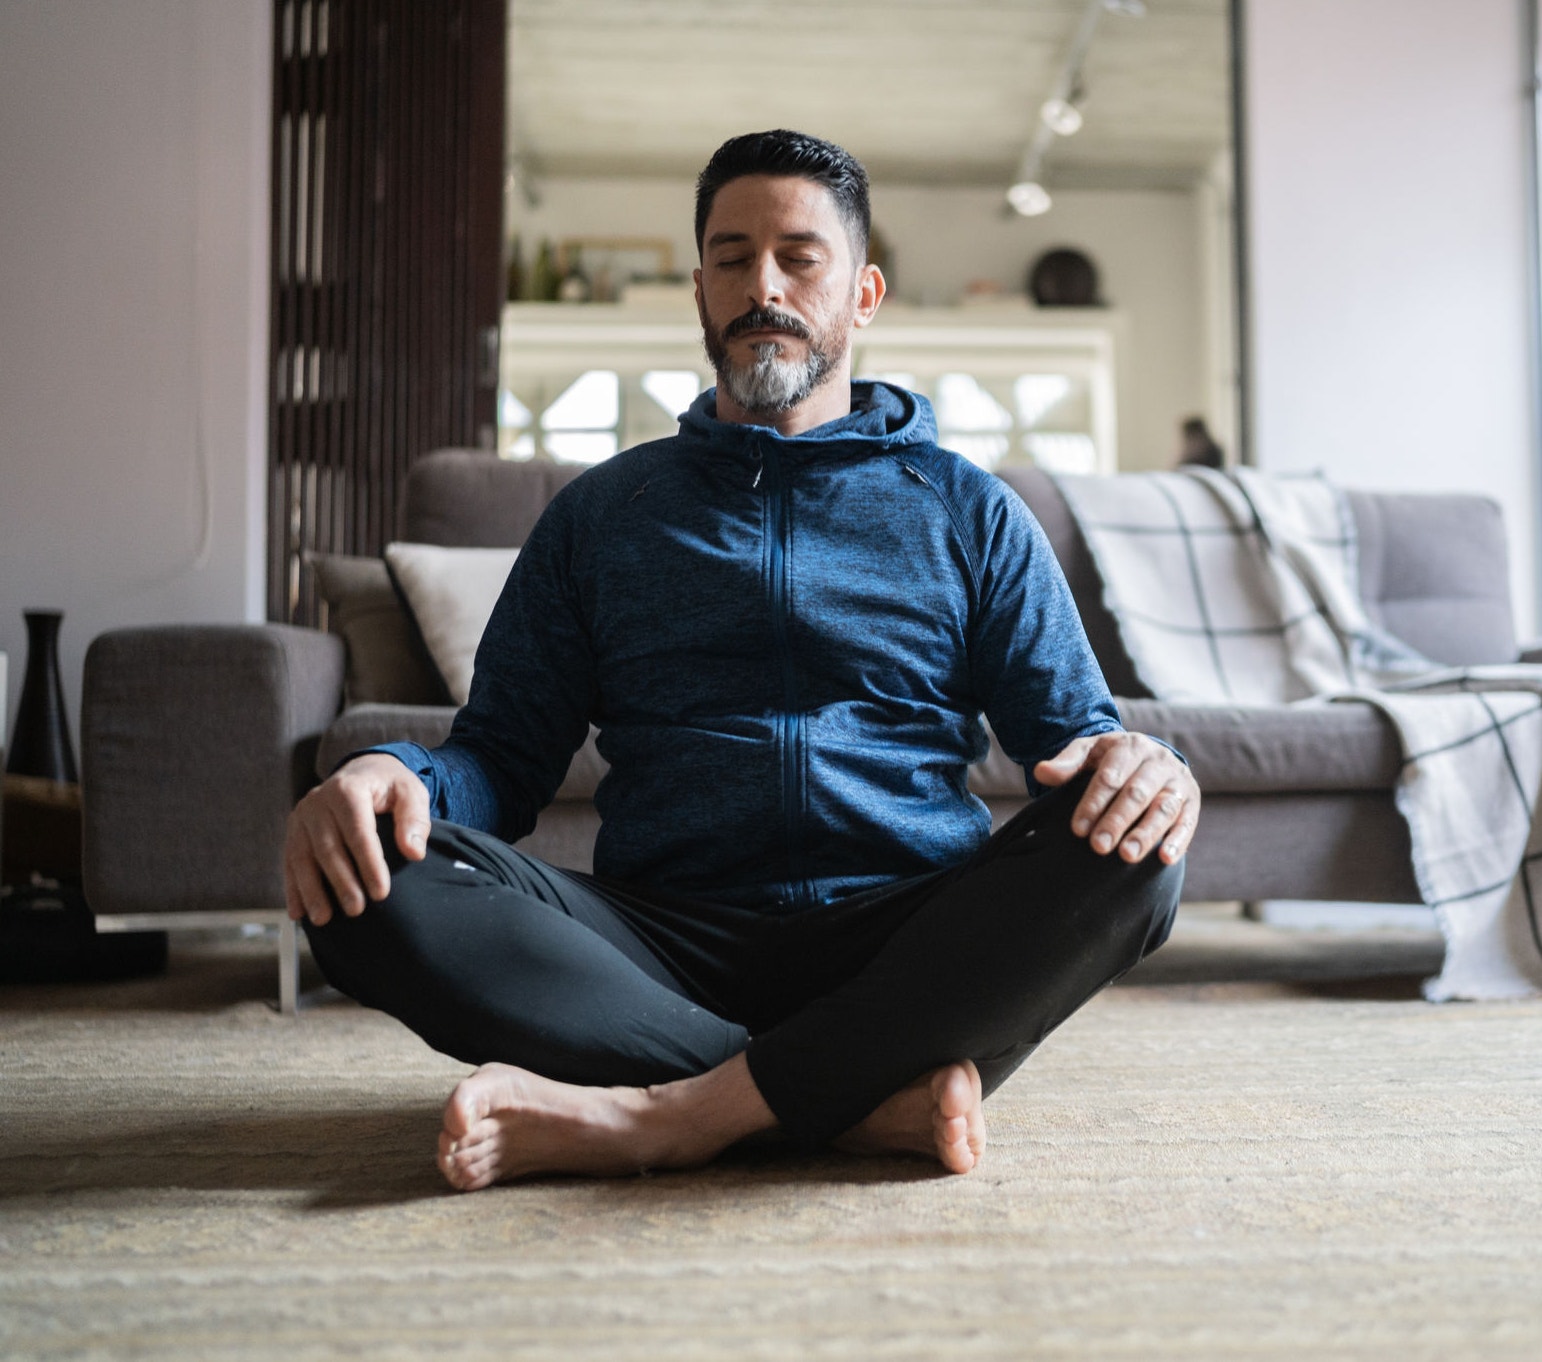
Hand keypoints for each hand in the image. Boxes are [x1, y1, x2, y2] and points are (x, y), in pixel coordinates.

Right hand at [284, 753, 430, 926]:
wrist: (363, 772)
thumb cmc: (390, 786)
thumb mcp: (411, 792)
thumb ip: (415, 819)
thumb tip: (414, 852)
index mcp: (348, 789)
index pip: (358, 831)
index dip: (369, 863)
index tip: (381, 892)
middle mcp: (318, 801)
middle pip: (327, 847)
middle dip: (341, 882)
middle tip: (356, 910)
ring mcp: (301, 817)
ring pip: (303, 857)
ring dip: (311, 891)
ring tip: (324, 919)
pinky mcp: (293, 831)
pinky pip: (290, 862)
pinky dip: (293, 889)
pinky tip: (298, 913)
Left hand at [1033, 731, 1198, 865]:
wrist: (1147, 756)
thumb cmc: (1110, 759)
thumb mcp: (1087, 752)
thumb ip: (1066, 763)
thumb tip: (1040, 772)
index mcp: (1130, 746)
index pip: (1110, 776)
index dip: (1093, 803)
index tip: (1077, 830)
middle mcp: (1158, 762)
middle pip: (1137, 793)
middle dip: (1116, 820)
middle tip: (1099, 846)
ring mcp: (1178, 781)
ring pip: (1163, 808)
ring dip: (1146, 833)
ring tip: (1127, 856)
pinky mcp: (1192, 801)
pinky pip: (1187, 821)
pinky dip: (1178, 840)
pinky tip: (1164, 859)